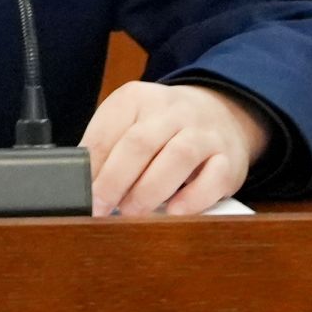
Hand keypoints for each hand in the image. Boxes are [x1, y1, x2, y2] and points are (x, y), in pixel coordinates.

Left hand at [79, 81, 267, 216]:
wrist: (222, 113)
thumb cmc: (163, 126)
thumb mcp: (130, 122)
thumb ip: (106, 146)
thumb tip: (82, 183)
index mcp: (137, 98)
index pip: (108, 129)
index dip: (92, 166)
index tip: (83, 194)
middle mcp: (172, 111)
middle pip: (140, 142)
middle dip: (115, 180)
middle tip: (100, 208)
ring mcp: (204, 133)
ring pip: (177, 157)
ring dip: (149, 191)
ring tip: (131, 214)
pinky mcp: (229, 160)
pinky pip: (214, 178)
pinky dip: (192, 200)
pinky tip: (173, 213)